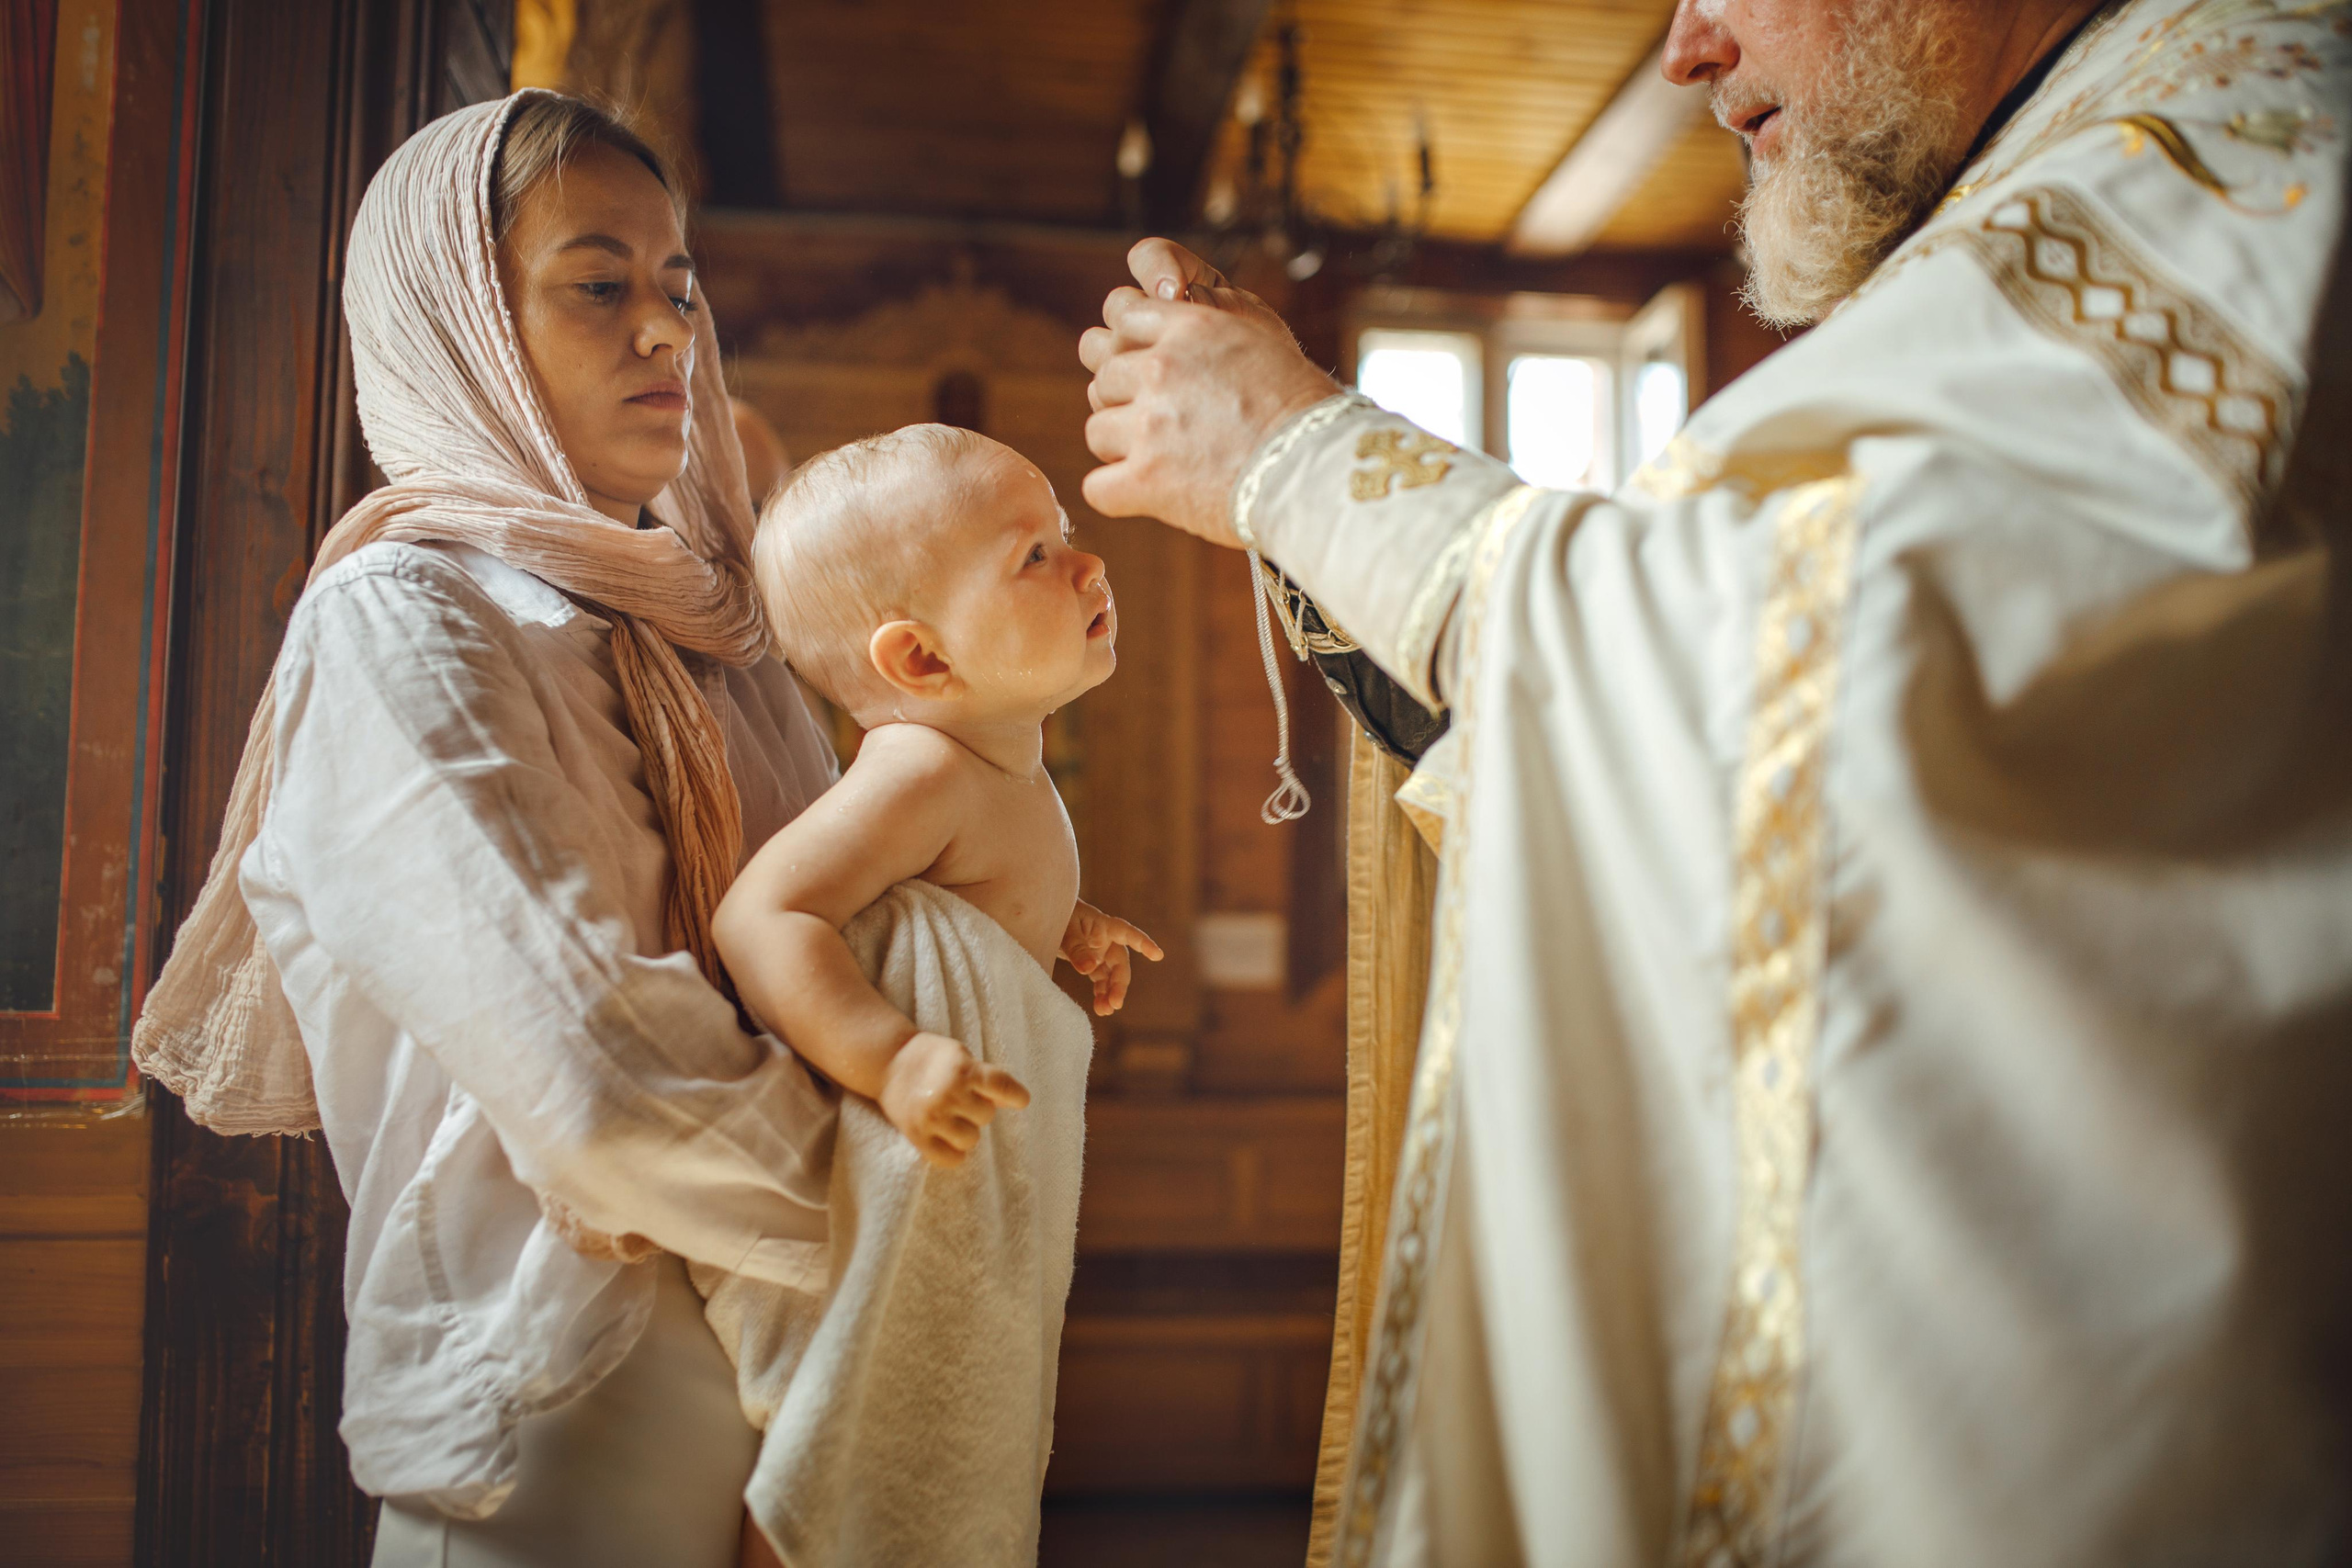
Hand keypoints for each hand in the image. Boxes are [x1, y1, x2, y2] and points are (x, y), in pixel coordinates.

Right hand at [877, 1031, 1029, 1167]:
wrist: (887, 1061)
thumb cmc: (931, 1057)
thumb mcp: (961, 1056)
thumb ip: (985, 1078)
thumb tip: (1016, 1101)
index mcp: (963, 1069)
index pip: (1001, 1085)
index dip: (1015, 1095)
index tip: (1021, 1101)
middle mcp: (949, 1093)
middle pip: (987, 1116)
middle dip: (978, 1108)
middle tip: (960, 1099)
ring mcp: (932, 1116)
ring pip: (971, 1139)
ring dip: (966, 1130)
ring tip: (951, 1117)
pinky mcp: (917, 1135)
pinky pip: (951, 1159)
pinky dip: (954, 1152)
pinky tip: (948, 1138)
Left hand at [1059, 899, 1165, 1015]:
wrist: (1044, 919)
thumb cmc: (1057, 917)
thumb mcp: (1065, 930)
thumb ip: (1077, 948)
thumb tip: (1090, 968)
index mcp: (1105, 926)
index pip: (1128, 934)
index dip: (1143, 944)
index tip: (1158, 955)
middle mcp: (1106, 940)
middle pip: (1119, 963)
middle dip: (1119, 984)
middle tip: (1115, 1004)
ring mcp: (1099, 952)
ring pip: (1111, 975)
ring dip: (1110, 993)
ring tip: (1105, 1011)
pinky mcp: (1090, 962)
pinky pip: (1099, 979)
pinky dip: (1100, 993)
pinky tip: (1100, 1007)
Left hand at [1080, 239, 1336, 548]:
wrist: (1321, 471)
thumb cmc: (1308, 414)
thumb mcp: (1262, 343)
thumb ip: (1208, 335)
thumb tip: (1176, 337)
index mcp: (1191, 327)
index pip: (1122, 312)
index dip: (1130, 344)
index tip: (1148, 370)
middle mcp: (1162, 367)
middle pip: (1105, 376)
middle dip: (1128, 401)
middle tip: (1164, 427)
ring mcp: (1149, 424)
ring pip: (1096, 429)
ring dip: (1122, 448)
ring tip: (1164, 462)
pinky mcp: (1144, 479)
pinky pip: (1097, 487)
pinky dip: (1118, 495)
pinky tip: (1148, 496)